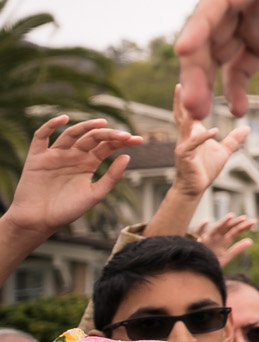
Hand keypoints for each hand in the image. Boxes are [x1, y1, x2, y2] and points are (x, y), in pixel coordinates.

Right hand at [5, 117, 139, 239]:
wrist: (39, 222)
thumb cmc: (67, 210)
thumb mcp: (95, 194)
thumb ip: (112, 177)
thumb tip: (127, 156)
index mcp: (88, 163)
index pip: (107, 146)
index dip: (122, 141)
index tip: (139, 140)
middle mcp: (73, 155)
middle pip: (93, 138)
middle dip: (110, 134)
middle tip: (125, 135)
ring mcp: (55, 155)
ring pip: (71, 134)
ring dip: (86, 126)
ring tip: (102, 123)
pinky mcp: (37, 157)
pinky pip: (41, 137)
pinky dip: (50, 125)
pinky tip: (63, 119)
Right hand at [169, 84, 249, 200]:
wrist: (195, 189)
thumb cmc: (205, 169)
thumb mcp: (224, 151)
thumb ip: (234, 139)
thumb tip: (247, 127)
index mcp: (193, 133)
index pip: (189, 112)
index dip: (188, 99)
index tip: (188, 82)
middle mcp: (185, 136)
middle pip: (181, 115)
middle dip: (180, 100)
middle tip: (178, 83)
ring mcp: (183, 145)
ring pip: (184, 126)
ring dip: (188, 114)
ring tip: (193, 102)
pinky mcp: (184, 156)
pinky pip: (193, 144)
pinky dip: (203, 137)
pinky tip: (214, 131)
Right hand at [173, 0, 258, 116]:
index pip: (220, 1)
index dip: (199, 25)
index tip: (183, 50)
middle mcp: (249, 0)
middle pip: (211, 33)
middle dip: (196, 67)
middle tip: (192, 104)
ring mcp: (256, 22)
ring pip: (219, 53)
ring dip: (206, 82)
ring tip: (201, 114)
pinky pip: (243, 67)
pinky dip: (236, 87)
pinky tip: (238, 110)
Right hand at [192, 214, 257, 267]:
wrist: (200, 272)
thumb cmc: (212, 263)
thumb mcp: (226, 257)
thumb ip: (237, 249)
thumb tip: (251, 241)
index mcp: (225, 240)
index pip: (236, 231)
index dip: (245, 226)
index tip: (254, 222)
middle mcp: (218, 237)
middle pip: (228, 227)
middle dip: (236, 222)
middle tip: (245, 218)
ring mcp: (208, 238)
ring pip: (216, 228)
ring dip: (223, 222)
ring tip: (231, 216)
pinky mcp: (199, 241)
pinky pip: (198, 232)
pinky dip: (201, 227)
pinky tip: (206, 221)